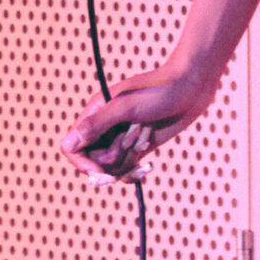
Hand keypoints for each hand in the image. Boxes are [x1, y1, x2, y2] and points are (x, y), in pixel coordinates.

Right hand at [60, 63, 211, 185]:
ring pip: (109, 168)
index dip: (82, 163)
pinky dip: (134, 172)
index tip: (99, 173)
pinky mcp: (136, 147)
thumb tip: (67, 144)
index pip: (72, 146)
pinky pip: (124, 170)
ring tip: (144, 140)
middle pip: (91, 161)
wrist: (192, 86)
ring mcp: (121, 138)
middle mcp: (105, 127)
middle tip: (131, 149)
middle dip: (109, 163)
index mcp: (96, 112)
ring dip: (126, 164)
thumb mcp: (128, 107)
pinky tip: (146, 168)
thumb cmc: (160, 90)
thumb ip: (97, 124)